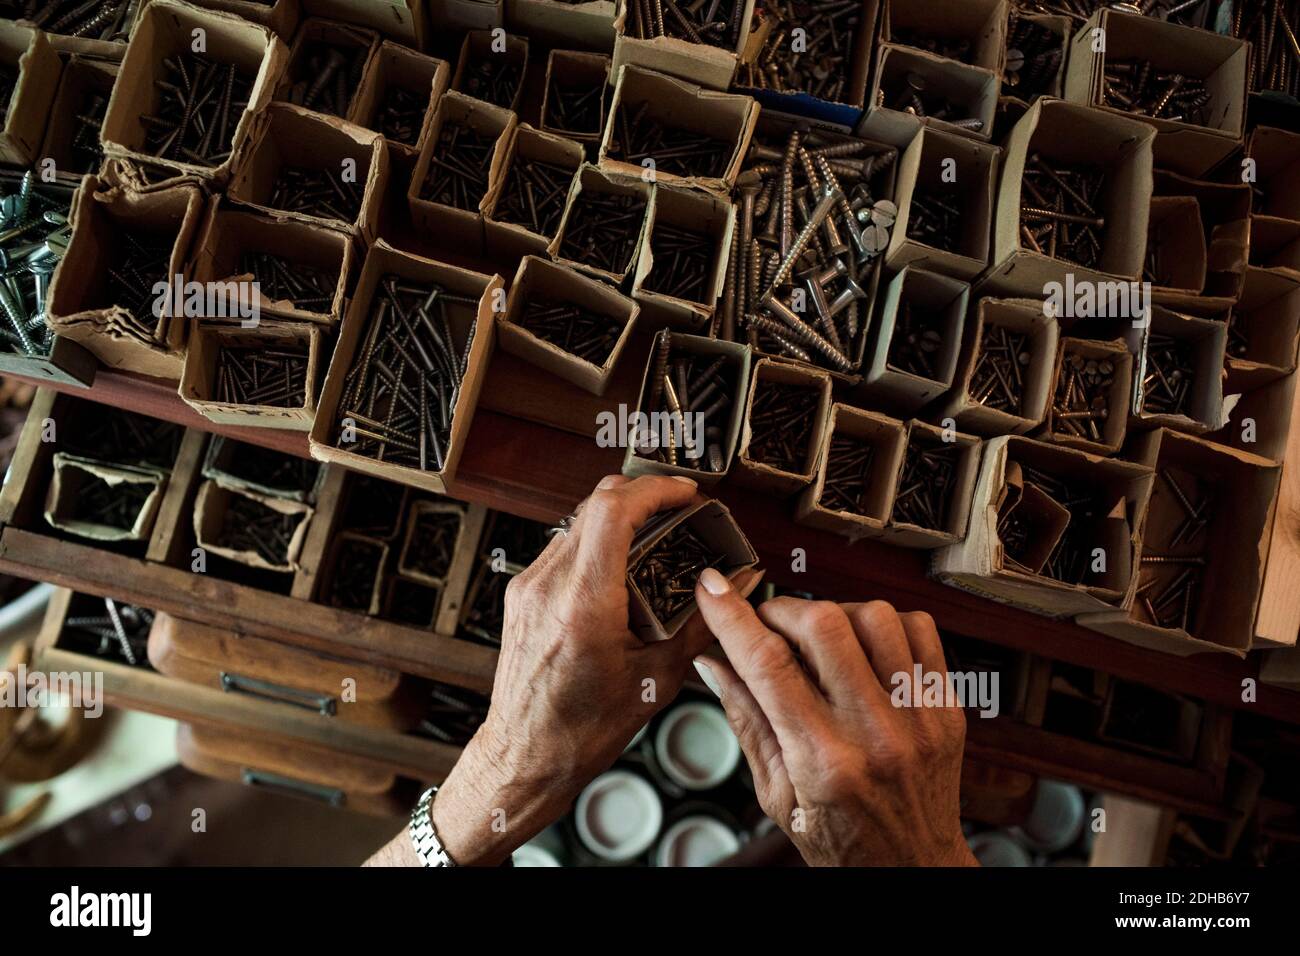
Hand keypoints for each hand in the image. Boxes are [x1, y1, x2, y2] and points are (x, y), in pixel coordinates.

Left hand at [431, 475, 762, 864]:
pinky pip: (564, 547)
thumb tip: (737, 586)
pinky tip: (623, 568)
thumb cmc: (581, 730)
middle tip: (680, 510)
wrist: (526, 756)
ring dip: (620, 519)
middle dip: (643, 497)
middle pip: (595, 504)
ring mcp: (529, 587)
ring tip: (657, 540)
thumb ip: (701, 623)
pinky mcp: (522, 594)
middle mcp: (548, 587)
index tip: (685, 492)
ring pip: (578, 521)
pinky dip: (598, 543)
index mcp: (583, 605)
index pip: (613, 511)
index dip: (655, 489)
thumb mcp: (656, 678)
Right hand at [692, 571, 975, 866]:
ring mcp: (919, 717)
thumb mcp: (776, 794)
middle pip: (824, 625)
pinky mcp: (946, 708)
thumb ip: (746, 719)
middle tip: (768, 626)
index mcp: (824, 761)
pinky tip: (863, 646)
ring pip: (875, 616)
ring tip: (818, 639)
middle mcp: (877, 733)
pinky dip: (884, 623)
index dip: (732, 616)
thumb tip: (712, 662)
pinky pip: (921, 629)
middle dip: (782, 610)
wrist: (913, 870)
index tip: (712, 589)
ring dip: (835, 613)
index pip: (769, 665)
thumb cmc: (842, 842)